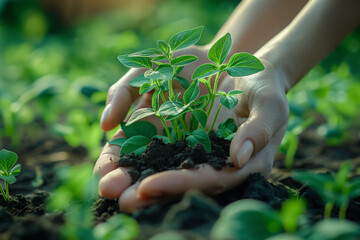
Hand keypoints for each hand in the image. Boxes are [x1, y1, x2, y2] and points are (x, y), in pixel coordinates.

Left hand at [94, 56, 288, 211]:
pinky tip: (112, 162)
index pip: (208, 179)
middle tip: (120, 199)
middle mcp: (214, 163)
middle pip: (181, 181)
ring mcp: (195, 150)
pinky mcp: (180, 136)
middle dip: (149, 191)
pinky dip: (134, 155)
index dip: (180, 182)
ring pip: (163, 167)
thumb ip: (258, 129)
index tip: (149, 185)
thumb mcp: (270, 103)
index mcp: (240, 164)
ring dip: (134, 176)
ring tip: (106, 184)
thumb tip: (238, 158)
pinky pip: (155, 147)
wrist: (248, 72)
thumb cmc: (265, 88)